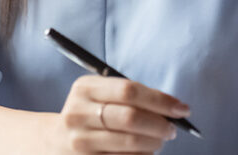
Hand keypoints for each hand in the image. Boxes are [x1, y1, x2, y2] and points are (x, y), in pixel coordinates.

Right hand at [47, 75, 187, 153]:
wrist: (56, 141)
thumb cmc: (91, 113)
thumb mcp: (101, 94)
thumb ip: (132, 96)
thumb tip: (175, 108)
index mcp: (85, 88)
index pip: (129, 90)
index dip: (160, 100)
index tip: (182, 109)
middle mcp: (78, 113)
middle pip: (131, 117)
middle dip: (160, 124)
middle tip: (172, 129)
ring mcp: (80, 141)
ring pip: (131, 143)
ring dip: (154, 143)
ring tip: (159, 141)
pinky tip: (144, 152)